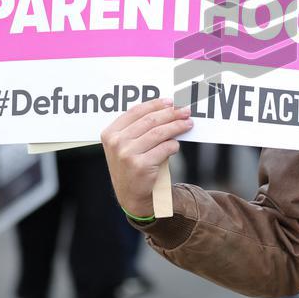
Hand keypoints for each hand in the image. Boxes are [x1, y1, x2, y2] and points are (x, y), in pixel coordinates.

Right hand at [100, 97, 192, 217]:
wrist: (132, 196)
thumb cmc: (132, 166)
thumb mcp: (126, 145)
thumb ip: (139, 128)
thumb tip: (168, 109)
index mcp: (110, 133)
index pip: (135, 112)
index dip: (155, 104)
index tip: (170, 102)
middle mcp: (116, 142)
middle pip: (150, 120)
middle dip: (171, 113)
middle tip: (185, 111)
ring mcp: (127, 154)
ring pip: (159, 133)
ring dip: (177, 126)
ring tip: (188, 124)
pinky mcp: (140, 165)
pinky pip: (164, 148)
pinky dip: (173, 145)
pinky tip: (176, 145)